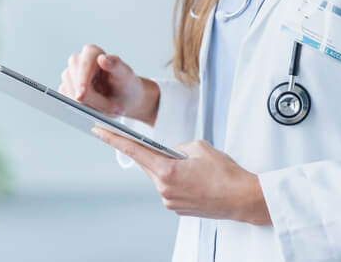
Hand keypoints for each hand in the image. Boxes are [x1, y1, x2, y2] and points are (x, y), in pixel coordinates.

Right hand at [58, 44, 156, 123]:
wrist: (123, 100)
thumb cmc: (125, 85)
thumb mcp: (126, 76)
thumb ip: (116, 65)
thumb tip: (102, 58)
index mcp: (92, 52)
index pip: (83, 65)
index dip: (82, 81)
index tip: (81, 96)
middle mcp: (77, 62)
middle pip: (75, 81)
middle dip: (90, 98)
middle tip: (109, 110)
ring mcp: (69, 76)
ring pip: (69, 94)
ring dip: (88, 106)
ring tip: (108, 107)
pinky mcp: (66, 89)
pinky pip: (68, 102)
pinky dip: (80, 110)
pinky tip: (95, 108)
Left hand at [90, 127, 271, 225]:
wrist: (242, 199)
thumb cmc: (226, 173)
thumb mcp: (200, 147)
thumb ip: (177, 146)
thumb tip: (170, 152)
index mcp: (167, 171)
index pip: (134, 151)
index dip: (113, 139)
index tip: (99, 130)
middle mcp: (164, 189)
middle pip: (148, 165)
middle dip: (156, 154)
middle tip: (177, 151)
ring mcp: (170, 202)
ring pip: (160, 176)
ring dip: (170, 168)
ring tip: (195, 168)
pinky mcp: (178, 209)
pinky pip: (170, 188)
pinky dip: (178, 179)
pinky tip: (196, 178)